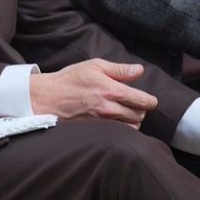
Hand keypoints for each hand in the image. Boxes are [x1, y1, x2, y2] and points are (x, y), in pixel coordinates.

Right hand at [29, 59, 158, 126]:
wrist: (48, 97)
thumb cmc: (71, 79)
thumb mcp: (95, 66)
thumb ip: (120, 70)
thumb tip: (139, 70)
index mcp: (111, 90)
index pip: (142, 100)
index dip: (151, 101)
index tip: (150, 100)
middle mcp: (109, 108)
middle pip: (139, 115)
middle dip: (141, 110)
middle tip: (136, 104)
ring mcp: (102, 122)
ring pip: (130, 127)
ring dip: (133, 121)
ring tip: (126, 113)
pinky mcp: (95, 131)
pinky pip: (117, 134)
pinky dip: (122, 129)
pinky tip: (117, 122)